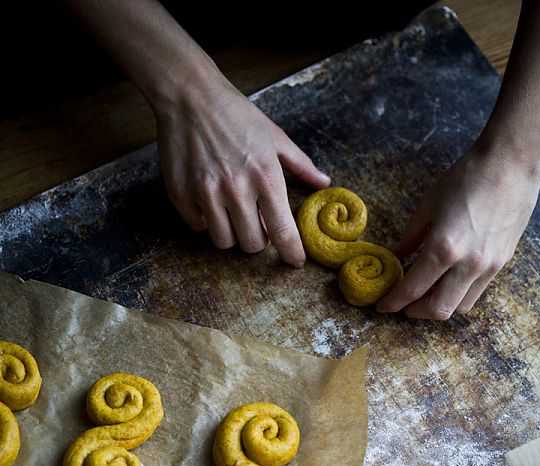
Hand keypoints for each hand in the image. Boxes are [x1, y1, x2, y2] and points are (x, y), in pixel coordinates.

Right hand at [155, 70, 329, 265]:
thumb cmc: (236, 114)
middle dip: (257, 239)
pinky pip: (197, 227)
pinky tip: (208, 200)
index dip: (292, 253)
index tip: (295, 261)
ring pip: (224, 242)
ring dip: (231, 233)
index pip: (283, 231)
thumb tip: (324, 183)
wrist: (190, 95)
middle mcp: (236, 189)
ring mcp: (206, 193)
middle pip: (252, 245)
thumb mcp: (274, 136)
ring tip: (230, 212)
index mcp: (265, 176)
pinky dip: (204, 220)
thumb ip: (300, 165)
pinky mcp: (181, 194)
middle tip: (255, 222)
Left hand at [377, 142, 539, 318]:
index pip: (412, 289)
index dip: (393, 302)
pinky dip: (458, 294)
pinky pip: (476, 292)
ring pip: (460, 307)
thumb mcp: (428, 206)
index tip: (383, 305)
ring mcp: (489, 267)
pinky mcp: (502, 263)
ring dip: (439, 306)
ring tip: (426, 294)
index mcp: (443, 248)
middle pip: (438, 310)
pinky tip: (448, 281)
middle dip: (416, 312)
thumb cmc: (466, 178)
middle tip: (403, 305)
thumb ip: (410, 239)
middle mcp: (467, 265)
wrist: (511, 163)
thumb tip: (395, 259)